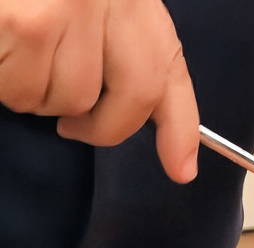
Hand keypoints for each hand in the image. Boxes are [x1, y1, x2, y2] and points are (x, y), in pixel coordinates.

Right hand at [0, 0, 198, 182]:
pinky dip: (4, 82)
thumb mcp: (97, 6)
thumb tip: (172, 151)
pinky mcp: (26, 25)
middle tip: (72, 127)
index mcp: (134, 0)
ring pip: (63, 100)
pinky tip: (1, 47)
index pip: (170, 73)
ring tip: (21, 55)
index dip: (180, 130)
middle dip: (98, 128)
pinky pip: (18, 90)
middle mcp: (111, 1)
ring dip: (37, 94)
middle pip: (126, 101)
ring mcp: (67, 12)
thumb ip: (125, 56)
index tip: (182, 170)